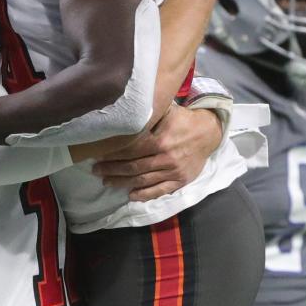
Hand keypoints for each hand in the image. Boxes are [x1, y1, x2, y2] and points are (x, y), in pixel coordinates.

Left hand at [91, 104, 221, 200]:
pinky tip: (131, 196)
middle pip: (134, 167)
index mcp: (161, 140)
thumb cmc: (183, 120)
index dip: (114, 153)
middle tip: (96, 170)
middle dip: (112, 169)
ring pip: (144, 180)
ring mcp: (173, 171)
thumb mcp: (167, 111)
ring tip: (107, 182)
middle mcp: (166, 158)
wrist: (209, 133)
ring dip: (123, 183)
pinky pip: (160, 190)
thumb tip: (126, 110)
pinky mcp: (180, 181)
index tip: (99, 155)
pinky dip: (145, 194)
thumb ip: (149, 114)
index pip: (131, 150)